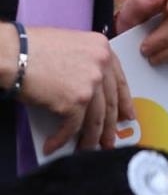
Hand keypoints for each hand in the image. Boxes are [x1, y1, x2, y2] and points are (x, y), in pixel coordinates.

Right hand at [12, 25, 131, 152]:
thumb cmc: (32, 48)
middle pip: (110, 102)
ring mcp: (91, 84)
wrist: (12, 53)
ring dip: (91, 138)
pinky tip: (54, 145)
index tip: (128, 115)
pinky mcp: (75, 101)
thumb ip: (87, 63)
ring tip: (88, 149)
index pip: (119, 81)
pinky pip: (72, 127)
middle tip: (110, 139)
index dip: (124, 101)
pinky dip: (62, 139)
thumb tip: (89, 88)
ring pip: (96, 119)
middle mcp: (102, 65)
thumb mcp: (72, 45)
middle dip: (110, 125)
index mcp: (103, 49)